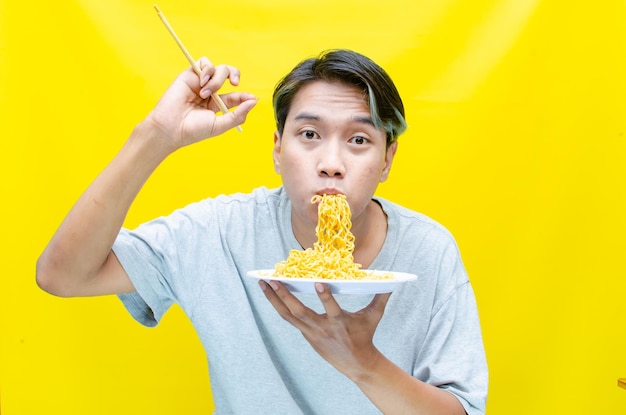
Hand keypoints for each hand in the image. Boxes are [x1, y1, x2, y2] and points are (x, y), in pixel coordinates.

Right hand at [145, 57, 256, 152]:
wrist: (170, 128)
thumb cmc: (194, 130)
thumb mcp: (220, 125)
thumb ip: (238, 114)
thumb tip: (254, 100)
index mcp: (219, 105)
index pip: (236, 95)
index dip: (244, 95)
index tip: (250, 98)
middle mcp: (211, 92)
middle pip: (229, 74)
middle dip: (234, 75)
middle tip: (234, 83)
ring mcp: (200, 83)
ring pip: (218, 68)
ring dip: (216, 79)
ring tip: (205, 93)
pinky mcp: (190, 75)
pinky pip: (204, 62)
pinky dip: (207, 69)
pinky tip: (202, 83)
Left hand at [259, 280, 390, 380]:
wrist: (356, 363)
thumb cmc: (364, 335)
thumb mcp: (373, 317)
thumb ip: (380, 297)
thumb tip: (392, 282)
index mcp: (339, 323)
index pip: (331, 309)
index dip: (325, 297)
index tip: (319, 283)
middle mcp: (322, 328)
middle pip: (299, 312)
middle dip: (284, 296)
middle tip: (272, 280)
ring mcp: (310, 332)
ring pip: (288, 315)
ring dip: (273, 299)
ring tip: (262, 283)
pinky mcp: (305, 334)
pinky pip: (288, 318)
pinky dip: (278, 305)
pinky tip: (269, 293)